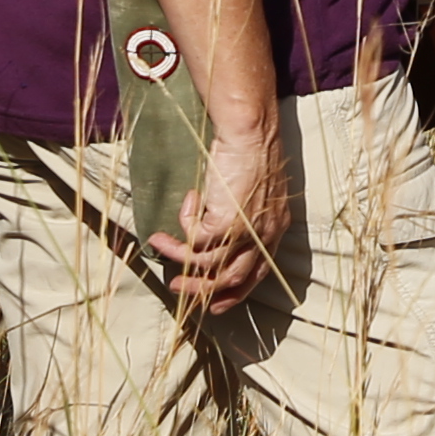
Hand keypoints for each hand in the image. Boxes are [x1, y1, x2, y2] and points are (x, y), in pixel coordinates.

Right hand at [164, 118, 298, 318]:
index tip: (216, 303)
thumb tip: (216, 222)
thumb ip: (244, 211)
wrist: (250, 132)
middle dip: (203, 288)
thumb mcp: (254, 188)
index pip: (257, 271)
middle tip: (178, 287)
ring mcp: (247, 232)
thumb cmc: (251, 149)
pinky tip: (187, 200)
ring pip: (209, 264)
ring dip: (180, 258)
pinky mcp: (226, 223)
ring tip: (159, 244)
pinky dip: (185, 222)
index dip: (236, 290)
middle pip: (234, 278)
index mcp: (275, 227)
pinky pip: (196, 237)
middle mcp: (265, 235)